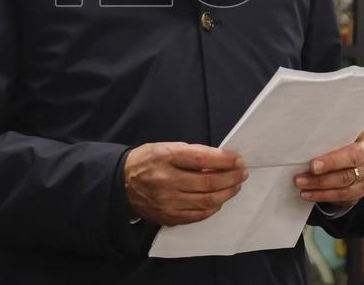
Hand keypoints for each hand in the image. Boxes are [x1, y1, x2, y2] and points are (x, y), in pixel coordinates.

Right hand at [124, 142, 247, 226]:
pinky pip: (198, 215)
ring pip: (207, 201)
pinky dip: (213, 207)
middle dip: (231, 177)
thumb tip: (221, 159)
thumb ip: (191, 153)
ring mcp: (167, 201)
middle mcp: (166, 180)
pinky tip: (219, 200)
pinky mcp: (168, 217)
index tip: (238, 159)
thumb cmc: (147, 160)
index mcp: (165, 157)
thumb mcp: (165, 147)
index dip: (225, 160)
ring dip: (227, 193)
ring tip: (235, 186)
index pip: (202, 159)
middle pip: (209, 182)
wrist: (121, 183)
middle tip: (242, 173)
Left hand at [293, 130, 363, 208]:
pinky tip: (307, 194)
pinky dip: (322, 196)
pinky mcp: (357, 192)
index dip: (332, 161)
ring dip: (318, 188)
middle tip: (299, 179)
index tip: (313, 165)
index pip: (350, 155)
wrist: (354, 155)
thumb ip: (329, 135)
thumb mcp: (341, 134)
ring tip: (300, 185)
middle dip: (320, 179)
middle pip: (345, 175)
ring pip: (342, 189)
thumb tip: (305, 135)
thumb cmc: (342, 140)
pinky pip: (340, 197)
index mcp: (363, 146)